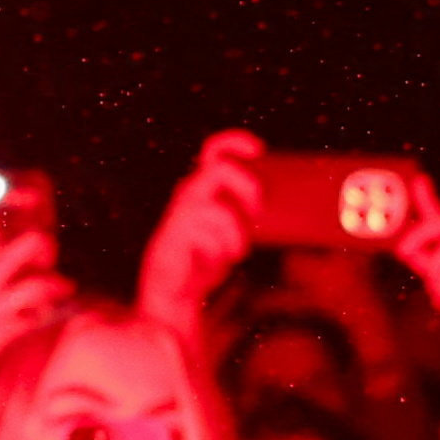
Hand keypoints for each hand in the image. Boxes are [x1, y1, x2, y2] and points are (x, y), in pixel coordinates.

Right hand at [142, 130, 267, 340]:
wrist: (174, 296)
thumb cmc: (204, 261)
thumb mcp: (231, 231)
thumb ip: (244, 211)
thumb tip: (269, 199)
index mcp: (202, 189)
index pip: (213, 152)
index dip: (234, 142)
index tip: (258, 148)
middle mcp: (188, 196)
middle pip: (219, 170)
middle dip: (248, 188)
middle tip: (256, 214)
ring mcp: (178, 216)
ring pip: (218, 209)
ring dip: (235, 234)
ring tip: (233, 253)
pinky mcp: (170, 239)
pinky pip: (205, 237)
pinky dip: (218, 252)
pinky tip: (213, 263)